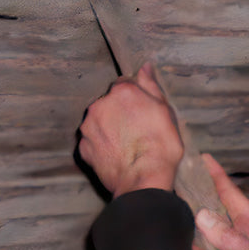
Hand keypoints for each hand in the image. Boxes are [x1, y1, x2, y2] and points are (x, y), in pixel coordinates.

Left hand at [79, 65, 183, 195]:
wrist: (143, 181)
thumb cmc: (160, 147)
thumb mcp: (165, 112)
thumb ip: (151, 87)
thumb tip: (145, 67)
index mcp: (122, 92)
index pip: (125, 84)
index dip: (136, 97)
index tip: (143, 111)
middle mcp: (100, 105)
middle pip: (109, 102)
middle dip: (120, 112)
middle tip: (137, 130)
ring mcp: (88, 127)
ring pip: (99, 121)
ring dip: (109, 128)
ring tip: (127, 145)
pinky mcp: (83, 147)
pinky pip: (92, 140)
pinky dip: (102, 145)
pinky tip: (117, 154)